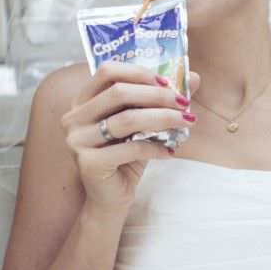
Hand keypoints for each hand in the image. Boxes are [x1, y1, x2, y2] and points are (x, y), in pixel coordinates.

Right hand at [61, 62, 200, 213]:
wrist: (110, 198)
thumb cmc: (126, 156)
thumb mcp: (144, 124)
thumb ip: (163, 100)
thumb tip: (196, 77)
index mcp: (83, 100)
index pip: (108, 71)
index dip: (140, 73)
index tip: (168, 83)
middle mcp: (74, 117)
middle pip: (118, 92)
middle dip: (158, 96)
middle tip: (184, 103)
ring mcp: (77, 140)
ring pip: (127, 119)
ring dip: (163, 118)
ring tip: (186, 122)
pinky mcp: (88, 163)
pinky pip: (130, 148)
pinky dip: (156, 147)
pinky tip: (171, 151)